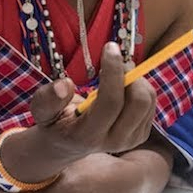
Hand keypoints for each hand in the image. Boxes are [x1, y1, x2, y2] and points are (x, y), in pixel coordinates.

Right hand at [28, 42, 156, 160]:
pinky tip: (121, 86)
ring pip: (148, 99)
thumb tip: (64, 84)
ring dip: (135, 77)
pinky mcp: (142, 133)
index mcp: (89, 135)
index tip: (110, 48)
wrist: (68, 144)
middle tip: (113, 59)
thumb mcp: (40, 110)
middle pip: (138, 102)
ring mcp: (131, 140)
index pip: (111, 103)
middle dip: (129, 73)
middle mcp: (114, 142)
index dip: (114, 71)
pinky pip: (151, 102)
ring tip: (115, 73)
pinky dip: (139, 86)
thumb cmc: (54, 121)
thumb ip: (47, 98)